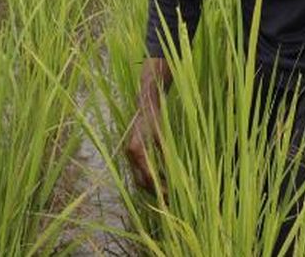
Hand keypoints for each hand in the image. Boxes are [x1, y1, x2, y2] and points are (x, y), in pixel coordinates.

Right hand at [126, 57, 171, 197]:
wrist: (146, 104)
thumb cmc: (157, 117)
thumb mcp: (163, 134)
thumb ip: (166, 151)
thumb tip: (173, 170)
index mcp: (136, 150)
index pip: (148, 176)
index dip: (160, 187)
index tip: (173, 194)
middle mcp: (130, 155)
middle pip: (141, 182)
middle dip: (155, 192)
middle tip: (172, 200)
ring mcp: (130, 156)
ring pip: (140, 179)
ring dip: (153, 188)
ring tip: (169, 195)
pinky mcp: (134, 155)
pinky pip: (141, 171)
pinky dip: (151, 179)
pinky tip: (164, 182)